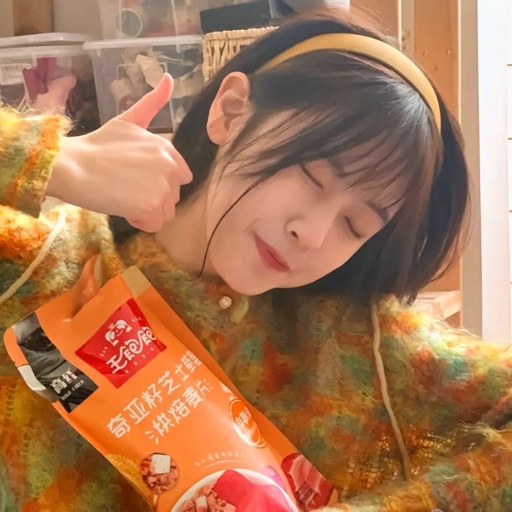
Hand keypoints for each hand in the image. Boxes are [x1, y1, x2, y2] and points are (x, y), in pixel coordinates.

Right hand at [48, 74, 192, 231]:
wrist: (73, 165)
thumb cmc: (96, 145)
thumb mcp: (128, 120)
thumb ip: (153, 103)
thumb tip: (169, 77)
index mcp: (168, 148)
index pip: (181, 177)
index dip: (160, 182)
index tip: (136, 178)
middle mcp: (171, 166)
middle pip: (173, 196)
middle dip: (154, 197)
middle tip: (126, 188)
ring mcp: (163, 187)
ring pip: (165, 212)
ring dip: (147, 211)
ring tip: (123, 197)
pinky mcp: (153, 206)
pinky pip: (155, 225)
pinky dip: (140, 222)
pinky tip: (123, 209)